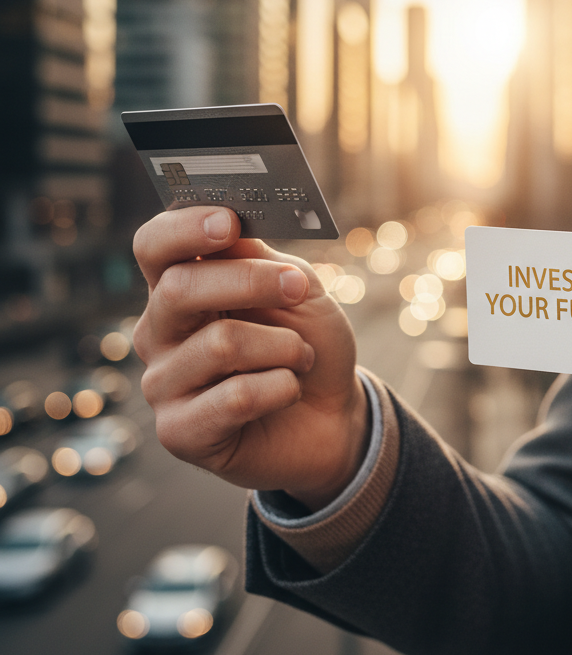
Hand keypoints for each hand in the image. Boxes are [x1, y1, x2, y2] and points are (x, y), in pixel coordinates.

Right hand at [133, 206, 368, 510]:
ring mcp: (162, 383)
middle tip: (297, 287)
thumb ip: (259, 259)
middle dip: (252, 282)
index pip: (154, 245)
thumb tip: (228, 229)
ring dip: (283, 345)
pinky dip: (282, 387)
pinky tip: (289, 390)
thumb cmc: (307, 341)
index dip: (185, 228)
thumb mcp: (295, 288)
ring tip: (301, 356)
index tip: (228, 222)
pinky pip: (236, 397)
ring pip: (221, 342)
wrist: (332, 413)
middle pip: (179, 289)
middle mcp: (158, 331)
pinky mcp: (179, 432)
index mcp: (179, 285)